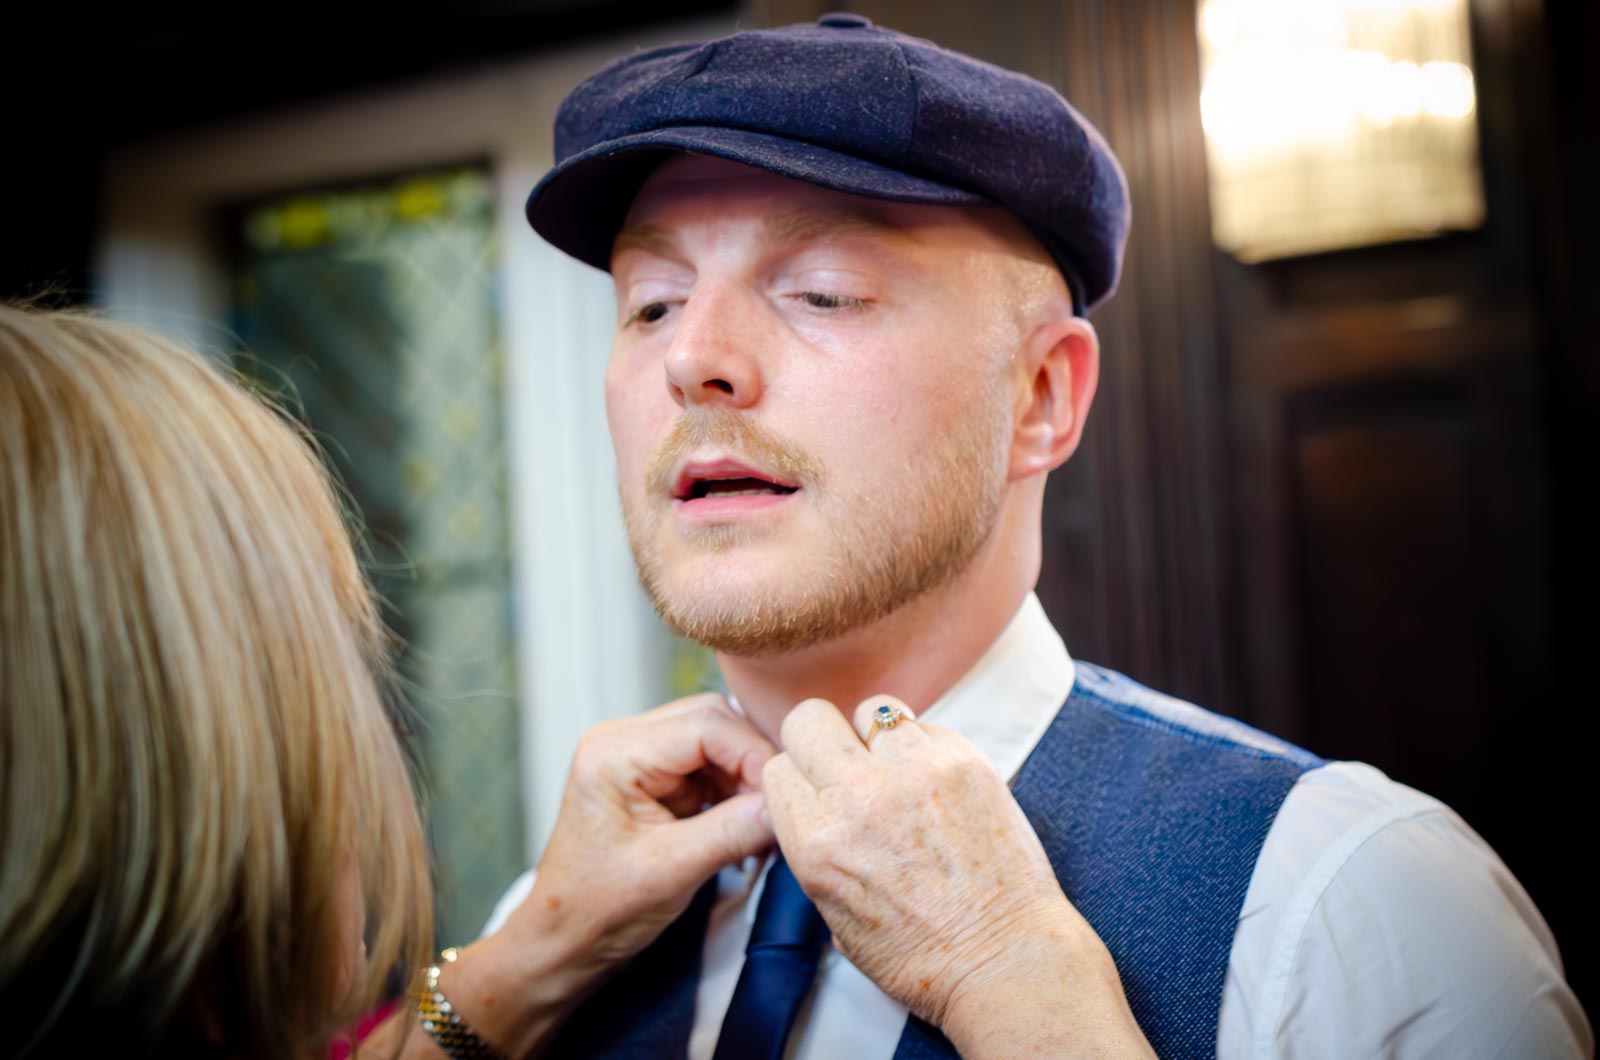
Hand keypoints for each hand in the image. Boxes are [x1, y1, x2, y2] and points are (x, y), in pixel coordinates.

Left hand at [518, 691, 776, 966]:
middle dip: (751, 762)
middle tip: (776, 806)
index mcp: (614, 752)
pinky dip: (733, 791)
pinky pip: (709, 767)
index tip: (782, 796)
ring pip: (716, 741)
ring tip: (762, 821)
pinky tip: (745, 823)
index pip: (705, 725)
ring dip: (745, 778)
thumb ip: (731, 832)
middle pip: (713, 721)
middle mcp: (623, 741)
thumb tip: (783, 806)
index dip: (752, 755)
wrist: (564, 941)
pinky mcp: (654, 780)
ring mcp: (638, 757)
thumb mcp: (670, 872)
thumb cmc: (595, 910)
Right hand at [762, 695, 1151, 1056]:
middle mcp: (860, 797)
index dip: (797, 782)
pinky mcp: (964, 760)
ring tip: (897, 775)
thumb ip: (815, 848)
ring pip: (871, 710)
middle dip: (819, 740)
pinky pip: (925, 727)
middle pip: (809, 718)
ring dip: (876, 740)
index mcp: (817, 841)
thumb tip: (813, 803)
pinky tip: (935, 787)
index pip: (777, 768)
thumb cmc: (923, 955)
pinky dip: (924, 749)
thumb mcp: (835, 916)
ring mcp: (915, 771)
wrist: (1005, 959)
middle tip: (844, 767)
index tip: (816, 794)